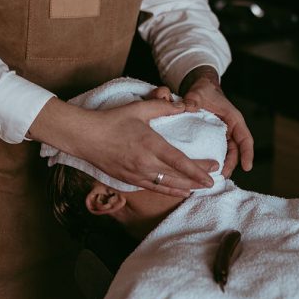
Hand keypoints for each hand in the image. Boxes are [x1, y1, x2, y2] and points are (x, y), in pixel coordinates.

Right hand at [30, 96, 217, 196]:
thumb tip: (183, 106)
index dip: (198, 169)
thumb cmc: (111, 121)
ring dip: (186, 188)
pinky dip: (169, 191)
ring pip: (167, 186)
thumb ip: (162, 107)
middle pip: (178, 177)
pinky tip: (180, 192)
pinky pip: (154, 188)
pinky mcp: (129, 180)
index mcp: (150, 145)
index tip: (213, 171)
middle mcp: (145, 164)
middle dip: (197, 180)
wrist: (85, 137)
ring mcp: (137, 174)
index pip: (180, 162)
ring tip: (201, 188)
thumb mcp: (138, 109)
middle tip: (214, 180)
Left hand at [178, 67, 253, 177]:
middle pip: (236, 150)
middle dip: (231, 165)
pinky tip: (205, 170)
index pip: (245, 138)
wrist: (199, 88)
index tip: (247, 167)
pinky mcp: (214, 138)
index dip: (247, 153)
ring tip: (214, 178)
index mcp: (233, 118)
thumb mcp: (198, 93)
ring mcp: (223, 134)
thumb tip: (187, 107)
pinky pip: (217, 151)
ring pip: (227, 153)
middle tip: (222, 177)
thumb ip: (193, 100)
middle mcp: (231, 128)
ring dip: (223, 165)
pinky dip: (214, 160)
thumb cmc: (203, 90)